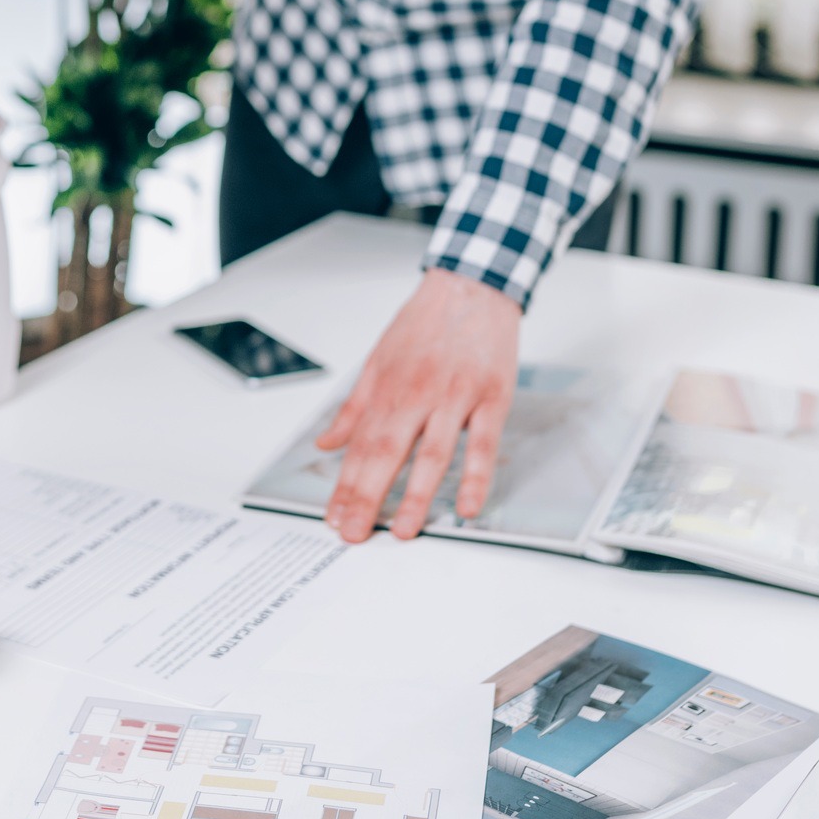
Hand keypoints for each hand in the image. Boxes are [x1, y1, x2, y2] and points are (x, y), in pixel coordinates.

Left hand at [317, 268, 520, 542]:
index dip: (345, 485)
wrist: (471, 285)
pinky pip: (483, 443)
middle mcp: (416, 395)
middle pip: (387, 453)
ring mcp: (454, 396)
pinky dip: (476, 476)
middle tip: (354, 533)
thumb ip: (354, 406)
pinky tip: (466, 505)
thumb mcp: (378, 359)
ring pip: (433, 453)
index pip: (360, 446)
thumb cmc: (425, 323)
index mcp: (386, 389)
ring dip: (416, 495)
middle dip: (367, 497)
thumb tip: (327, 443)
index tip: (333, 516)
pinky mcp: (491, 396)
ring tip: (404, 531)